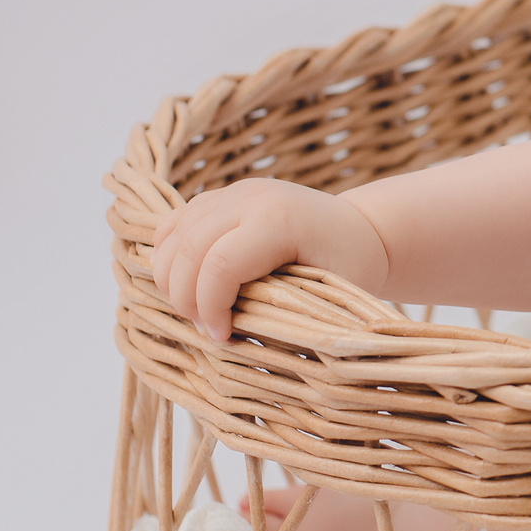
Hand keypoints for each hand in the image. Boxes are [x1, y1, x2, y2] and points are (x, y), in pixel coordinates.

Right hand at [149, 178, 391, 339]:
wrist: (360, 229)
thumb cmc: (352, 266)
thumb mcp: (328, 292)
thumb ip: (279, 311)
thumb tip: (226, 338)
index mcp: (280, 219)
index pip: (220, 265)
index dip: (211, 307)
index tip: (223, 336)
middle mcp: (252, 197)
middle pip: (189, 249)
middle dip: (187, 298)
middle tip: (207, 328)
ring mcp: (234, 192)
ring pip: (174, 234)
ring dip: (173, 279)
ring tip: (198, 309)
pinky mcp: (223, 196)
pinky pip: (176, 222)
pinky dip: (169, 255)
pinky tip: (186, 283)